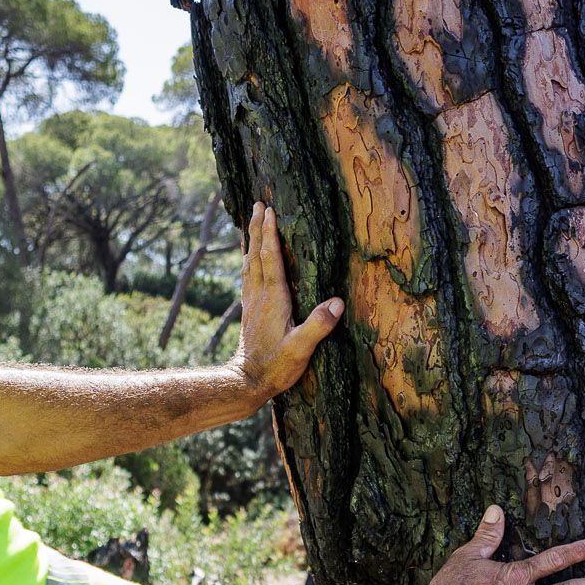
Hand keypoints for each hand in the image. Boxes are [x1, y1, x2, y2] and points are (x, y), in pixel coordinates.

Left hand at [232, 201, 342, 403]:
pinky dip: (248, 259)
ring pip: (249, 262)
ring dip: (250, 239)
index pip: (271, 258)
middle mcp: (259, 295)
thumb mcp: (301, 349)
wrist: (247, 381)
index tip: (269, 210)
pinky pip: (247, 275)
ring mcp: (252, 302)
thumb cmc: (276, 367)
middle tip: (257, 203)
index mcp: (274, 299)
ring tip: (250, 221)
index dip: (270, 233)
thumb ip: (318, 325)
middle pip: (256, 253)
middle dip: (256, 227)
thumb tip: (338, 302)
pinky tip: (249, 257)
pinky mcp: (249, 310)